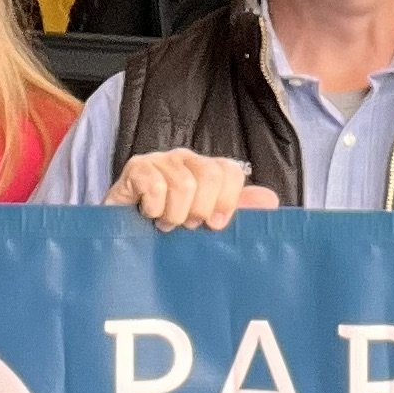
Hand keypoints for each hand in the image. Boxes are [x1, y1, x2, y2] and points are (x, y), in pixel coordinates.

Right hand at [107, 151, 282, 229]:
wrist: (122, 233)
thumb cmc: (167, 226)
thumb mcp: (204, 222)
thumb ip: (236, 210)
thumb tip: (271, 201)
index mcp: (207, 170)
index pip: (231, 170)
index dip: (228, 201)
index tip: (215, 225)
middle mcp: (186, 159)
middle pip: (210, 175)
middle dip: (200, 210)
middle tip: (185, 225)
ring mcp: (160, 161)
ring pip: (183, 185)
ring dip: (174, 215)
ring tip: (165, 223)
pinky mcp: (136, 168)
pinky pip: (155, 186)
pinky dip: (154, 209)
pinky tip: (148, 214)